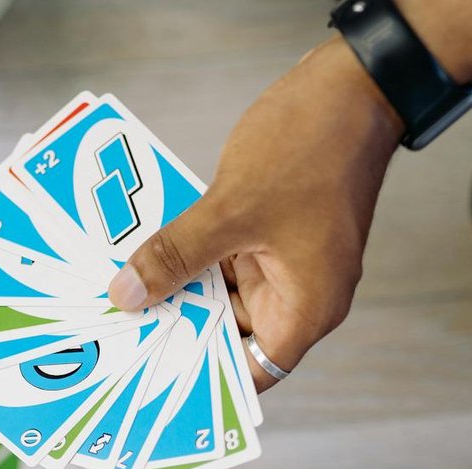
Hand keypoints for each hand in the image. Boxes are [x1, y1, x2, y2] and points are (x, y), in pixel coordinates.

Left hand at [105, 39, 402, 390]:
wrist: (352, 86)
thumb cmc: (311, 150)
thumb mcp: (229, 210)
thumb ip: (176, 256)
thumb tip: (127, 293)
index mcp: (307, 307)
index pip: (251, 370)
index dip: (204, 378)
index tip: (151, 379)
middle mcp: (299, 294)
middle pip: (230, 334)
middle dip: (179, 332)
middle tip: (119, 341)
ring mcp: (285, 262)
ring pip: (221, 295)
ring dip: (179, 292)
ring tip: (121, 302)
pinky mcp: (270, 233)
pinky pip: (223, 259)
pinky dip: (190, 259)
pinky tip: (144, 258)